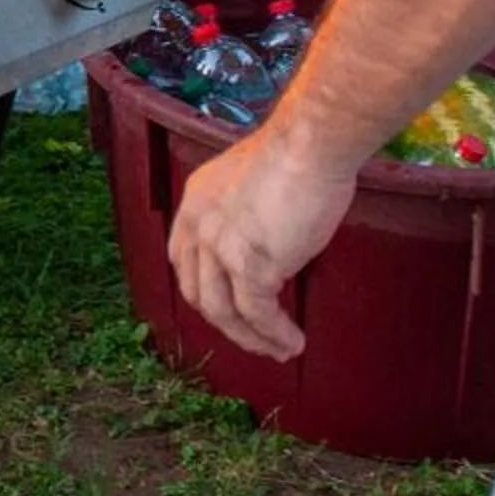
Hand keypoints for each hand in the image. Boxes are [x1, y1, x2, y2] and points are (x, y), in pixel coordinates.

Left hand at [167, 123, 357, 361]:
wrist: (310, 145)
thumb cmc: (298, 155)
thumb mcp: (253, 183)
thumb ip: (246, 212)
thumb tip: (266, 240)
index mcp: (196, 203)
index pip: (185, 259)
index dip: (203, 288)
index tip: (227, 307)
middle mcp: (199, 226)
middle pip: (198, 292)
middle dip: (225, 323)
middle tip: (254, 339)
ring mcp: (220, 247)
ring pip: (223, 311)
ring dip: (251, 338)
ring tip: (278, 350)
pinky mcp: (250, 264)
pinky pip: (258, 313)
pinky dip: (274, 333)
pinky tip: (292, 342)